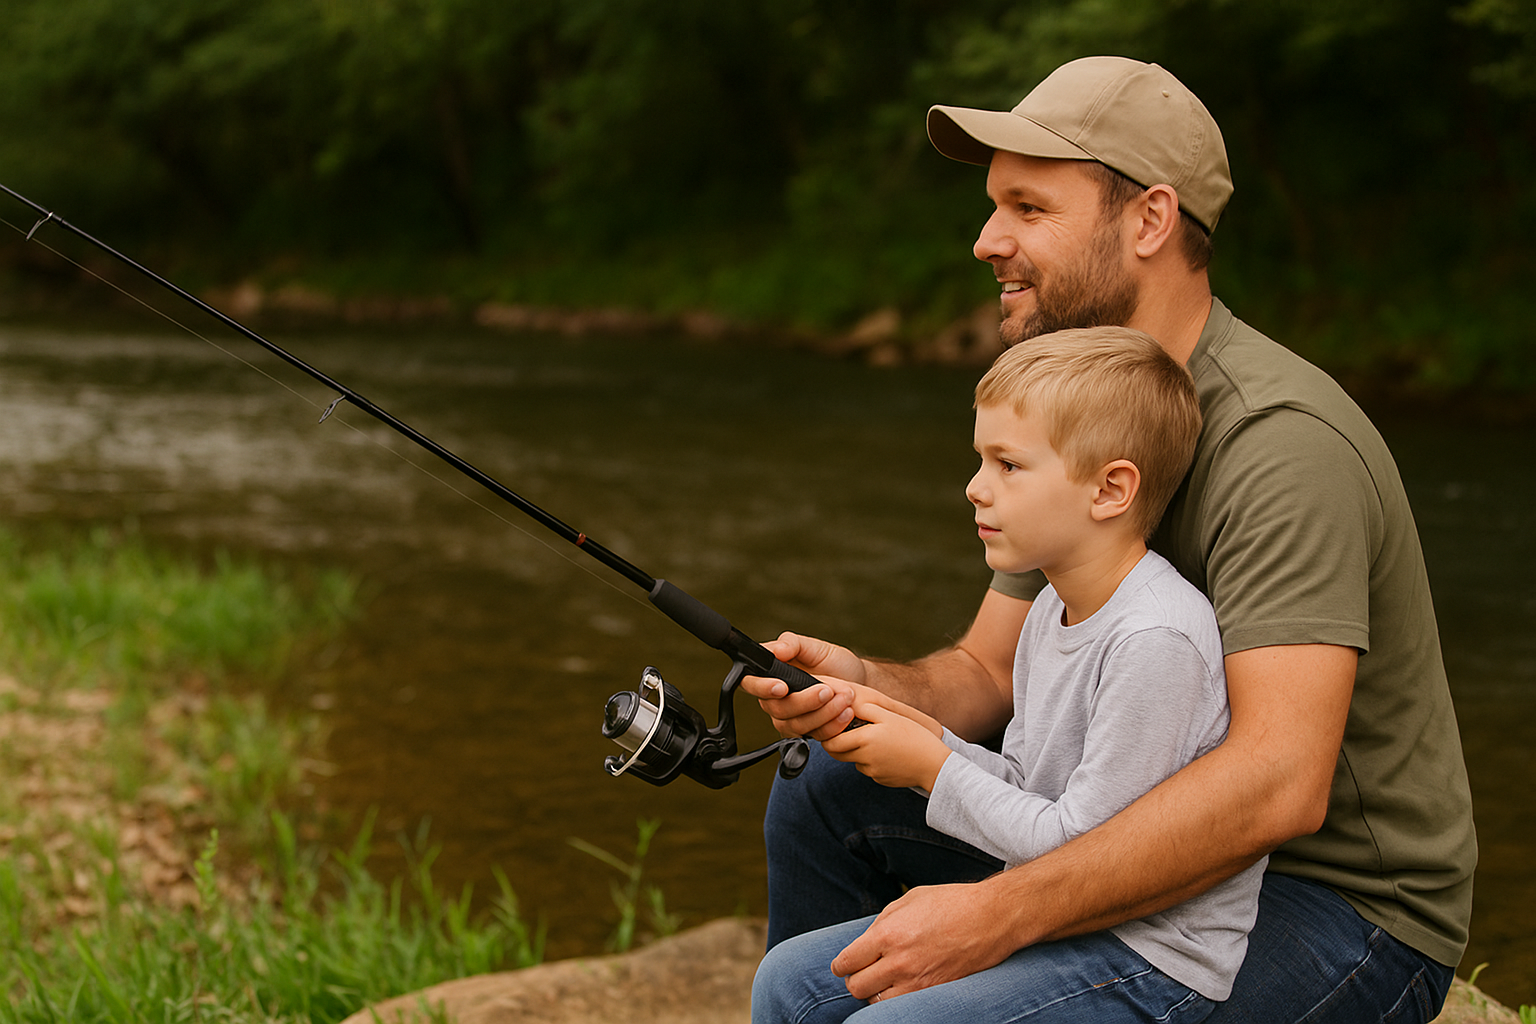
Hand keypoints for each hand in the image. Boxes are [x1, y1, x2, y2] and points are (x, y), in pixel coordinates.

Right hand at [742, 632, 868, 740]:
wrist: (858, 680)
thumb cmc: (833, 662)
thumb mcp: (814, 647)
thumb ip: (792, 644)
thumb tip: (776, 650)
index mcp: (770, 675)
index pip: (750, 684)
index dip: (762, 688)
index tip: (782, 687)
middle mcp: (775, 700)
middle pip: (776, 708)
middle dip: (804, 701)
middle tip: (827, 690)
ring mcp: (790, 719)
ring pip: (796, 725)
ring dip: (822, 713)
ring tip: (844, 698)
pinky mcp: (808, 732)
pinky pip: (814, 735)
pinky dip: (832, 726)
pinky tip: (846, 713)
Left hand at [821, 698, 948, 790]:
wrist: (934, 765)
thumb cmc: (915, 737)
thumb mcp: (891, 717)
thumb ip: (867, 710)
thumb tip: (848, 705)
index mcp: (866, 739)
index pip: (832, 742)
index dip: (828, 736)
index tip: (831, 728)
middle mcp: (865, 758)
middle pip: (838, 754)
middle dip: (837, 744)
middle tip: (846, 732)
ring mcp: (872, 772)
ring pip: (854, 761)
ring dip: (857, 752)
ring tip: (877, 741)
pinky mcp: (880, 780)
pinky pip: (868, 769)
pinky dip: (872, 761)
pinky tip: (888, 753)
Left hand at [831, 881, 1019, 1001]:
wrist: (992, 917)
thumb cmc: (951, 902)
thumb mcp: (909, 899)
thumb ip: (882, 922)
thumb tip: (865, 941)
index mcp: (888, 934)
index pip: (848, 962)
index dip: (841, 965)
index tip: (843, 965)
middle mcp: (899, 961)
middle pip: (857, 987)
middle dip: (855, 979)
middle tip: (863, 971)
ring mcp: (918, 981)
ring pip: (876, 1002)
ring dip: (876, 992)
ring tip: (884, 979)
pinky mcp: (935, 992)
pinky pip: (902, 1006)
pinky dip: (896, 999)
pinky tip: (902, 985)